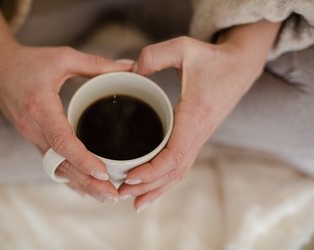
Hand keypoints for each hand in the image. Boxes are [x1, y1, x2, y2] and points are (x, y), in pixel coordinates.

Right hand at [0, 42, 132, 202]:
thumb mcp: (63, 57)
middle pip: (60, 164)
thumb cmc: (28, 61)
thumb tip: (130, 67)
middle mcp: (33, 128)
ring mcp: (31, 137)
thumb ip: (97, 64)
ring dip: (80, 183)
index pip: (61, 140)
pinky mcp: (33, 139)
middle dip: (87, 182)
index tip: (104, 173)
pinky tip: (84, 188)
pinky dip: (68, 178)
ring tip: (105, 195)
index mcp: (40, 107)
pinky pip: (51, 163)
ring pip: (56, 168)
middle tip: (113, 195)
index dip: (82, 159)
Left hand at [118, 20, 280, 211]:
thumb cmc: (213, 58)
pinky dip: (166, 179)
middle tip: (119, 193)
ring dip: (157, 188)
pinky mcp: (196, 136)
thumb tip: (131, 72)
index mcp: (195, 117)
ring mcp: (199, 137)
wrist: (240, 65)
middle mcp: (198, 133)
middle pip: (173, 172)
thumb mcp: (183, 47)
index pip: (174, 155)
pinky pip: (181, 163)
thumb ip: (154, 56)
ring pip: (178, 172)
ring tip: (134, 201)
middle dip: (147, 186)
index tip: (129, 176)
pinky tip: (153, 186)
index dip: (152, 171)